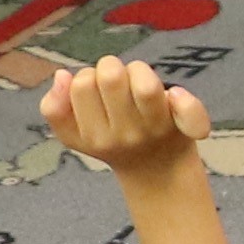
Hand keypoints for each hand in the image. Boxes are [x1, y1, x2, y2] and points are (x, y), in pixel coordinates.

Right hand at [42, 56, 208, 180]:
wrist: (158, 174)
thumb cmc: (114, 140)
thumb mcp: (74, 134)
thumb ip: (55, 110)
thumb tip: (61, 76)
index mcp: (93, 136)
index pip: (81, 84)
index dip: (88, 76)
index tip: (97, 91)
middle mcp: (123, 135)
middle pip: (111, 76)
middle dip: (112, 68)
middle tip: (118, 85)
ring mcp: (155, 130)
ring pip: (144, 83)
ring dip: (139, 71)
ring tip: (137, 83)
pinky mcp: (184, 128)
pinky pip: (188, 109)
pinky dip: (183, 98)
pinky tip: (175, 95)